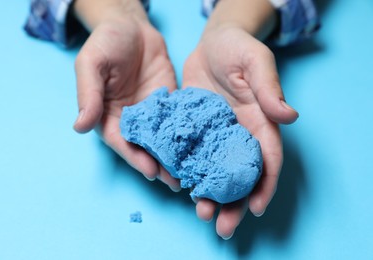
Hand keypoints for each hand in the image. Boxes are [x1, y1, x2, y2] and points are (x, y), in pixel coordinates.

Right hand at [73, 15, 179, 190]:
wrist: (132, 26)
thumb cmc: (106, 42)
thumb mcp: (90, 64)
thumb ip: (87, 94)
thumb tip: (79, 126)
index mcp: (108, 115)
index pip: (120, 142)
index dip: (134, 157)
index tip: (150, 171)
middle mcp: (131, 119)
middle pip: (144, 147)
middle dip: (159, 165)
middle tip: (176, 182)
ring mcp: (152, 112)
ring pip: (163, 139)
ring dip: (175, 157)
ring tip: (191, 173)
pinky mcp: (169, 102)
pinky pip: (178, 120)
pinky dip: (187, 135)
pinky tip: (200, 146)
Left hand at [182, 25, 297, 238]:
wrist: (211, 43)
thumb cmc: (238, 48)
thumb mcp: (256, 63)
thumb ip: (269, 89)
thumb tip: (289, 116)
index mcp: (259, 122)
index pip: (267, 159)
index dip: (265, 185)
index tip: (256, 208)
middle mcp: (238, 134)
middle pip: (239, 175)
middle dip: (234, 202)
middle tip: (222, 226)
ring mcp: (215, 135)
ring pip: (215, 171)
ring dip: (210, 195)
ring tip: (200, 213)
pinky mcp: (195, 129)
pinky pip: (192, 155)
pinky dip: (188, 173)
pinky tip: (180, 187)